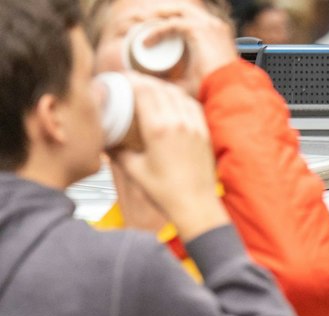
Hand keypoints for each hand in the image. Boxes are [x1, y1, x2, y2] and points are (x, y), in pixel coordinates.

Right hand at [109, 76, 226, 240]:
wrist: (196, 206)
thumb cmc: (165, 192)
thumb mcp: (133, 170)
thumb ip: (116, 151)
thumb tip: (104, 139)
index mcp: (159, 129)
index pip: (144, 91)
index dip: (132, 80)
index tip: (122, 78)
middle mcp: (179, 123)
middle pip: (160, 88)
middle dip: (144, 81)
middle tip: (131, 81)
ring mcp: (194, 126)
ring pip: (177, 94)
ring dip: (162, 86)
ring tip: (149, 87)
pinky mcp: (204, 133)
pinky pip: (192, 105)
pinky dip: (179, 97)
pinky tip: (171, 99)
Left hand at [141, 9, 238, 95]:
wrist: (228, 90)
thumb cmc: (215, 90)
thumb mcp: (194, 80)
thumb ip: (176, 79)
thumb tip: (155, 83)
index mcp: (216, 34)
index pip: (190, 18)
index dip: (170, 19)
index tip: (152, 30)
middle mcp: (214, 26)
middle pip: (182, 9)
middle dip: (161, 12)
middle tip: (142, 21)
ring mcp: (208, 25)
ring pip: (176, 10)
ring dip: (156, 14)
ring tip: (140, 24)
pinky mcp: (199, 29)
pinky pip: (171, 24)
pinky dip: (157, 31)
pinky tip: (146, 41)